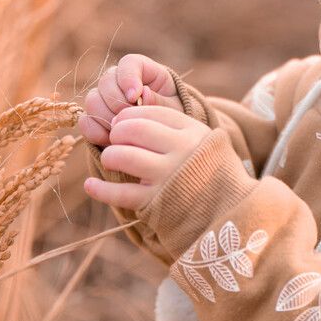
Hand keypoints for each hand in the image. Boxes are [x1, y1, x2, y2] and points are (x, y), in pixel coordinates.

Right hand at [78, 53, 183, 146]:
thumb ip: (161, 101)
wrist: (160, 141)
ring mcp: (103, 99)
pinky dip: (96, 131)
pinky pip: (85, 121)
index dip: (128, 78)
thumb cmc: (171, 119)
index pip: (129, 63)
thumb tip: (144, 94)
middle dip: (117, 102)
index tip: (135, 96)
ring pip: (92, 100)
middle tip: (131, 119)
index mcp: (143, 71)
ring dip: (106, 117)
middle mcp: (119, 81)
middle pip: (106, 81)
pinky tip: (111, 141)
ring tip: (124, 131)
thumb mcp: (173, 109)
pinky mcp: (94, 118)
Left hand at [83, 105, 211, 210]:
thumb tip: (135, 107)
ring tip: (110, 159)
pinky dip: (100, 190)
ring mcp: (168, 177)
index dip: (129, 114)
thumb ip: (177, 126)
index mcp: (192, 131)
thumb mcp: (204, 140)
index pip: (151, 111)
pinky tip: (91, 185)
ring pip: (123, 156)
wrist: (230, 213)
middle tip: (115, 140)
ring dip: (110, 156)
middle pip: (134, 128)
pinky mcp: (157, 203)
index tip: (122, 123)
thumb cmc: (211, 172)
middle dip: (117, 132)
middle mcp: (181, 150)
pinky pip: (120, 193)